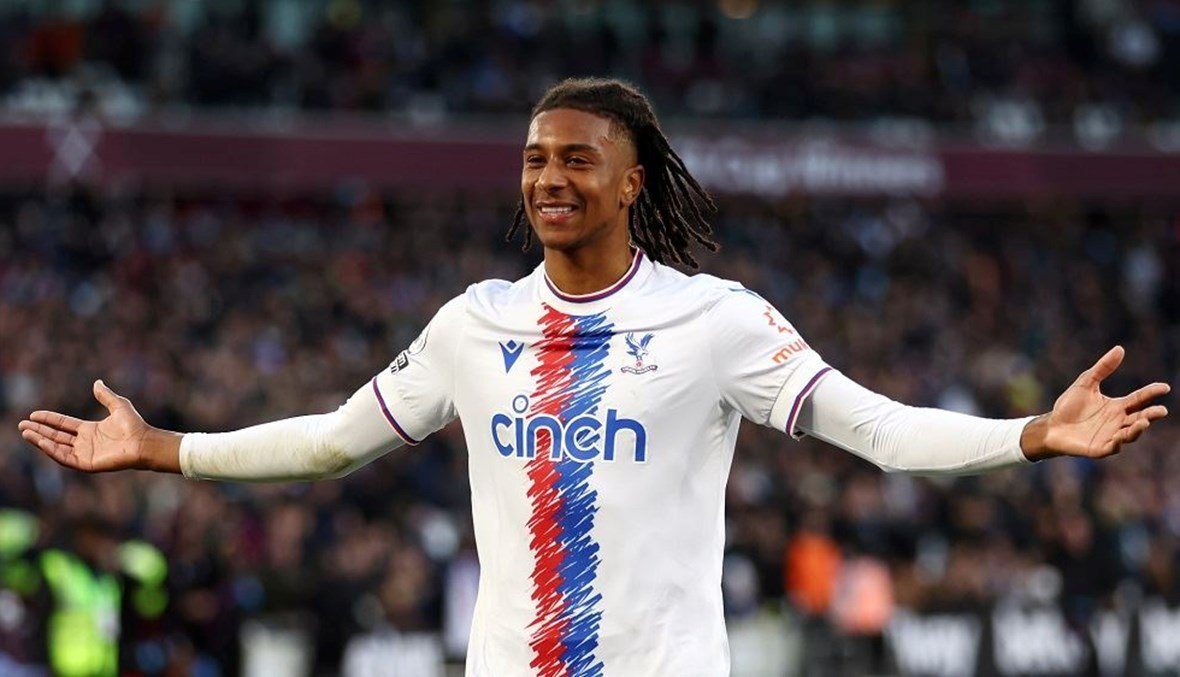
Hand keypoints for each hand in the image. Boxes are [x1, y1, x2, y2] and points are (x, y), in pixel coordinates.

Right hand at [17, 380, 180, 472]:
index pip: (63, 425)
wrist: (143, 441)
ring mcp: (85, 453)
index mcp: (89, 430)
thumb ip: (105, 395)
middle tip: (21, 425)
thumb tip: (97, 382)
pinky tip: (42, 441)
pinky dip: (52, 450)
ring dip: (41, 440)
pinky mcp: (86, 463)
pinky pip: (65, 457)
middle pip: (56, 436)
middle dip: (39, 431)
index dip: (49, 419)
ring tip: (26, 433)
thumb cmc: (134, 425)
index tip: (33, 415)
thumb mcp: (118, 405)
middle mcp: (85, 442)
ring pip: (57, 447)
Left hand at [1022, 346, 1169, 460]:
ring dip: (1138, 429)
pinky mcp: (1100, 448)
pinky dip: (1118, 442)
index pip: (1139, 399)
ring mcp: (1111, 436)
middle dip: (1151, 415)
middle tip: (1161, 410)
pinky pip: (1112, 447)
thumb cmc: (1069, 406)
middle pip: (1140, 418)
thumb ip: (1102, 368)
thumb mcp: (1086, 383)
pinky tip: (1119, 435)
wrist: (1051, 426)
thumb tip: (1120, 349)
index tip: (1164, 387)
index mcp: (1117, 407)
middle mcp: (1118, 422)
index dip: (1151, 393)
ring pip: (1130, 434)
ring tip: (1143, 421)